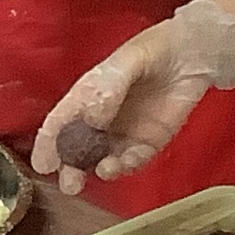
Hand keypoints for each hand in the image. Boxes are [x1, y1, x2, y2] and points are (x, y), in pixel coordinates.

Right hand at [32, 0, 234, 186]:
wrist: (192, 54)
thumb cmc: (152, 50)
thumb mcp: (124, 63)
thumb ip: (106, 91)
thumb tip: (91, 121)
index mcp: (86, 97)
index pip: (60, 123)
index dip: (48, 145)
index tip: (42, 165)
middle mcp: (100, 119)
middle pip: (78, 149)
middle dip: (71, 168)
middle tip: (69, 184)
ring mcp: (124, 132)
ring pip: (103, 158)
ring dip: (100, 169)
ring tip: (103, 170)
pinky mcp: (148, 142)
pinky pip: (133, 160)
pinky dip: (127, 165)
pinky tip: (124, 163)